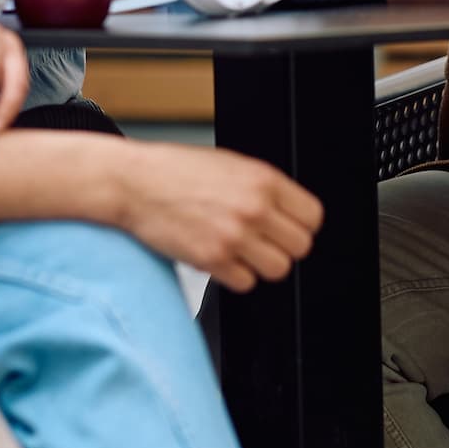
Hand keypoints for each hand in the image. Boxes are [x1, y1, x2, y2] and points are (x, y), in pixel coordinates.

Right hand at [111, 142, 324, 292]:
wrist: (135, 182)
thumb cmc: (178, 170)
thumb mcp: (232, 164)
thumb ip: (265, 188)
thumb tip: (291, 212)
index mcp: (264, 180)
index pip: (313, 217)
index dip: (302, 225)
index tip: (289, 227)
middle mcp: (254, 208)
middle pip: (301, 247)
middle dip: (284, 247)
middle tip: (264, 241)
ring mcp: (234, 236)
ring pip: (278, 269)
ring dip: (262, 264)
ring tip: (243, 251)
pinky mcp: (211, 260)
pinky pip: (246, 283)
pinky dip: (236, 276)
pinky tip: (221, 258)